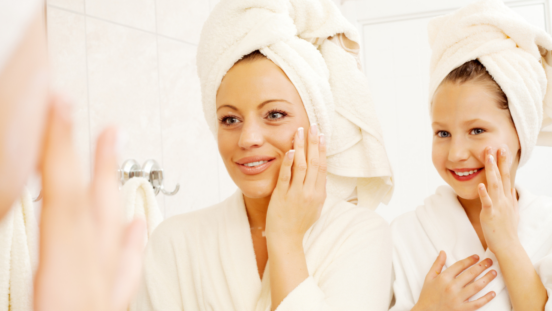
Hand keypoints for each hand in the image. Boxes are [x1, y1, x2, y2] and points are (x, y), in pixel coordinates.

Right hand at [34, 95, 145, 310]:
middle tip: (100, 121)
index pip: (62, 202)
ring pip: (111, 234)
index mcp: (65, 284)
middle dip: (95, 160)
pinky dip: (131, 245)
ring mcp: (101, 298)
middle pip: (92, 209)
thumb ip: (48, 249)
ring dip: (112, 188)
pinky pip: (125, 272)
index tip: (58, 108)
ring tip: (117, 154)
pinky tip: (138, 225)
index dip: (58, 151)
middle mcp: (90, 286)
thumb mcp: (29, 299)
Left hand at [265, 124, 325, 244]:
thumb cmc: (299, 223)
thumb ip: (317, 191)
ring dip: (300, 147)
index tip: (321, 135)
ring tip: (300, 132)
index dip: (322, 150)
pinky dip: (287, 163)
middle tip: (313, 126)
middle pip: (314, 163)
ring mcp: (296, 194)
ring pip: (301, 166)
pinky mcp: (282, 197)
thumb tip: (320, 175)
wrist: (287, 239)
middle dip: (314, 143)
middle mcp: (310, 192)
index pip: (322, 167)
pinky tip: (288, 151)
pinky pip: (286, 177)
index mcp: (319, 194)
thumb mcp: (315, 207)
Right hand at [413, 252, 496, 310]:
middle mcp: (451, 287)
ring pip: (476, 286)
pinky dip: (486, 298)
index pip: (460, 265)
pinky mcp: (462, 309)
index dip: (469, 260)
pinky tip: (492, 293)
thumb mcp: (429, 278)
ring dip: (486, 278)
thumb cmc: (427, 296)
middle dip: (481, 266)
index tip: (477, 256)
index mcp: (443, 278)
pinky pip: (477, 303)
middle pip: (470, 274)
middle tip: (489, 261)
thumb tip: (443, 252)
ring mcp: (458, 299)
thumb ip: (437, 265)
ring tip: (493, 273)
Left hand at [478, 147, 518, 254]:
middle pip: (501, 177)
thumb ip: (511, 198)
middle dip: (498, 161)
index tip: (502, 150)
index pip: (506, 176)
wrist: (508, 246)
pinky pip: (487, 202)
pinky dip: (484, 193)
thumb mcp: (512, 211)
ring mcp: (498, 206)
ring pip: (494, 185)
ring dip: (491, 171)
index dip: (504, 163)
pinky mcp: (490, 214)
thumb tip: (511, 188)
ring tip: (488, 158)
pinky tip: (480, 184)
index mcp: (507, 198)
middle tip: (496, 147)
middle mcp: (504, 199)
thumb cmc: (507, 230)